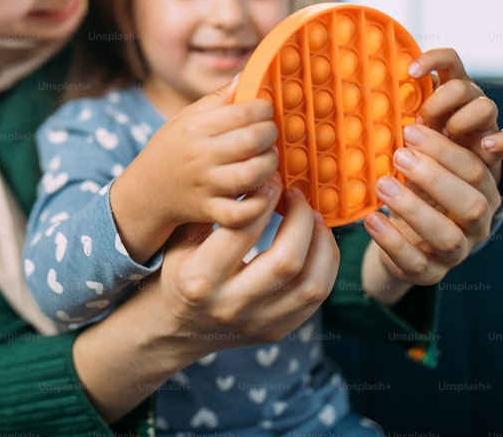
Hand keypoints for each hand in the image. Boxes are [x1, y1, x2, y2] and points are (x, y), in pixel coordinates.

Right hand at [70, 189, 337, 421]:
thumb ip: (212, 208)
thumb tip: (251, 171)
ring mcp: (257, 323)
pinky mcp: (277, 331)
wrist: (177, 328)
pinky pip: (317, 298)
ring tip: (313, 217)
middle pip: (286, 260)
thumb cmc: (179, 270)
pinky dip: (325, 263)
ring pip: (311, 283)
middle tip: (297, 195)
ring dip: (321, 242)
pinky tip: (318, 241)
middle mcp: (229, 306)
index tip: (271, 181)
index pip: (242, 232)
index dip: (264, 199)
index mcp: (199, 280)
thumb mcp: (180, 238)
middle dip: (301, 219)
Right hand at [110, 78, 280, 260]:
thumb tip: (246, 76)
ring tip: (268, 158)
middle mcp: (199, 156)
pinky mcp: (209, 211)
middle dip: (271, 133)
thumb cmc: (171, 151)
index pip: (242, 111)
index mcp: (193, 128)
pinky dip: (261, 203)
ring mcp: (205, 186)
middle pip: (252, 140)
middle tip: (270, 133)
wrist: (145, 193)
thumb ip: (217, 100)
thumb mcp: (185, 118)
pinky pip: (242, 213)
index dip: (264, 108)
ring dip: (270, 164)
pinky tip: (264, 191)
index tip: (265, 111)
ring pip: (252, 174)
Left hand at [363, 124, 498, 295]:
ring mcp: (458, 252)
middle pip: (473, 202)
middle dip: (436, 177)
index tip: (412, 130)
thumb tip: (406, 89)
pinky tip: (372, 220)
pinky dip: (393, 241)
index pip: (476, 167)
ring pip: (448, 236)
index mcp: (482, 189)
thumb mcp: (425, 164)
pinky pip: (417, 263)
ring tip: (382, 184)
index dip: (447, 149)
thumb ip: (424, 139)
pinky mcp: (431, 274)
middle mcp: (478, 223)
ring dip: (414, 208)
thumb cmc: (416, 190)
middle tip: (400, 154)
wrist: (404, 241)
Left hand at [408, 48, 502, 183]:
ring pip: (486, 107)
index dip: (432, 59)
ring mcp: (486, 124)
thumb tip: (366, 100)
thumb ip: (395, 110)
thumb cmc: (418, 147)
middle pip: (463, 86)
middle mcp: (469, 102)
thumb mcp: (404, 124)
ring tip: (446, 135)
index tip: (410, 71)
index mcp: (446, 89)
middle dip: (439, 102)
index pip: (448, 60)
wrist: (444, 181)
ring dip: (462, 120)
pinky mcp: (499, 148)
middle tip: (418, 122)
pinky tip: (486, 146)